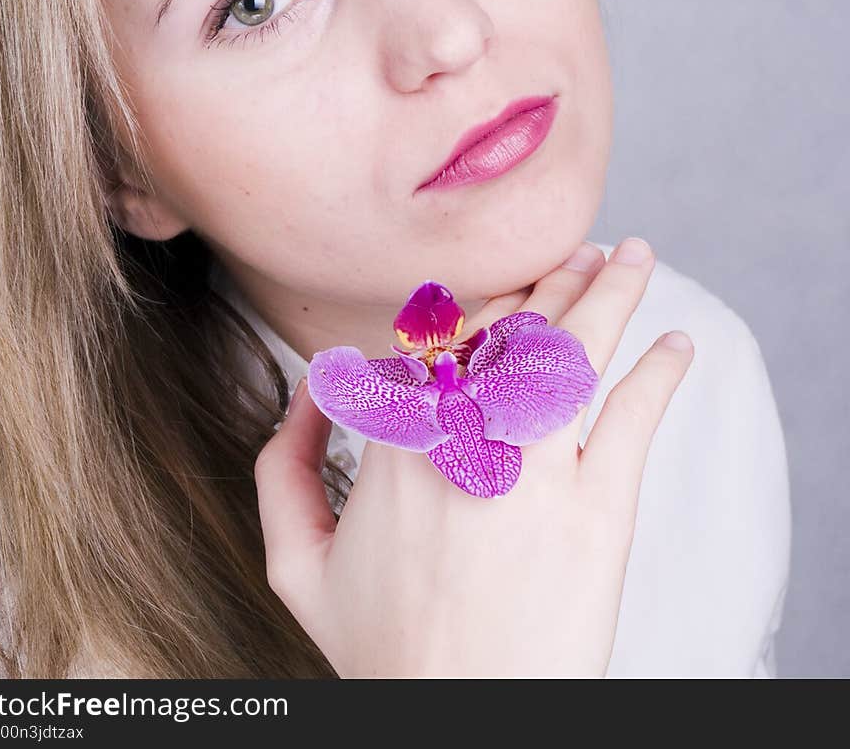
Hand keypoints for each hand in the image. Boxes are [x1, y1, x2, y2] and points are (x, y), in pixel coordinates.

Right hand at [254, 238, 693, 677]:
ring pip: (575, 347)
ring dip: (609, 288)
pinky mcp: (600, 510)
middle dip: (552, 275)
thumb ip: (278, 467)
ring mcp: (538, 468)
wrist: (462, 721)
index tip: (499, 291)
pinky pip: (635, 416)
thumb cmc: (382, 651)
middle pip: (514, 323)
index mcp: (393, 439)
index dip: (474, 303)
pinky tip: (676, 343)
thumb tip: (304, 392)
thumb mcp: (295, 564)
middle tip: (581, 252)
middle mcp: (465, 435)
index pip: (436, 334)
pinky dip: (661, 370)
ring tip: (630, 256)